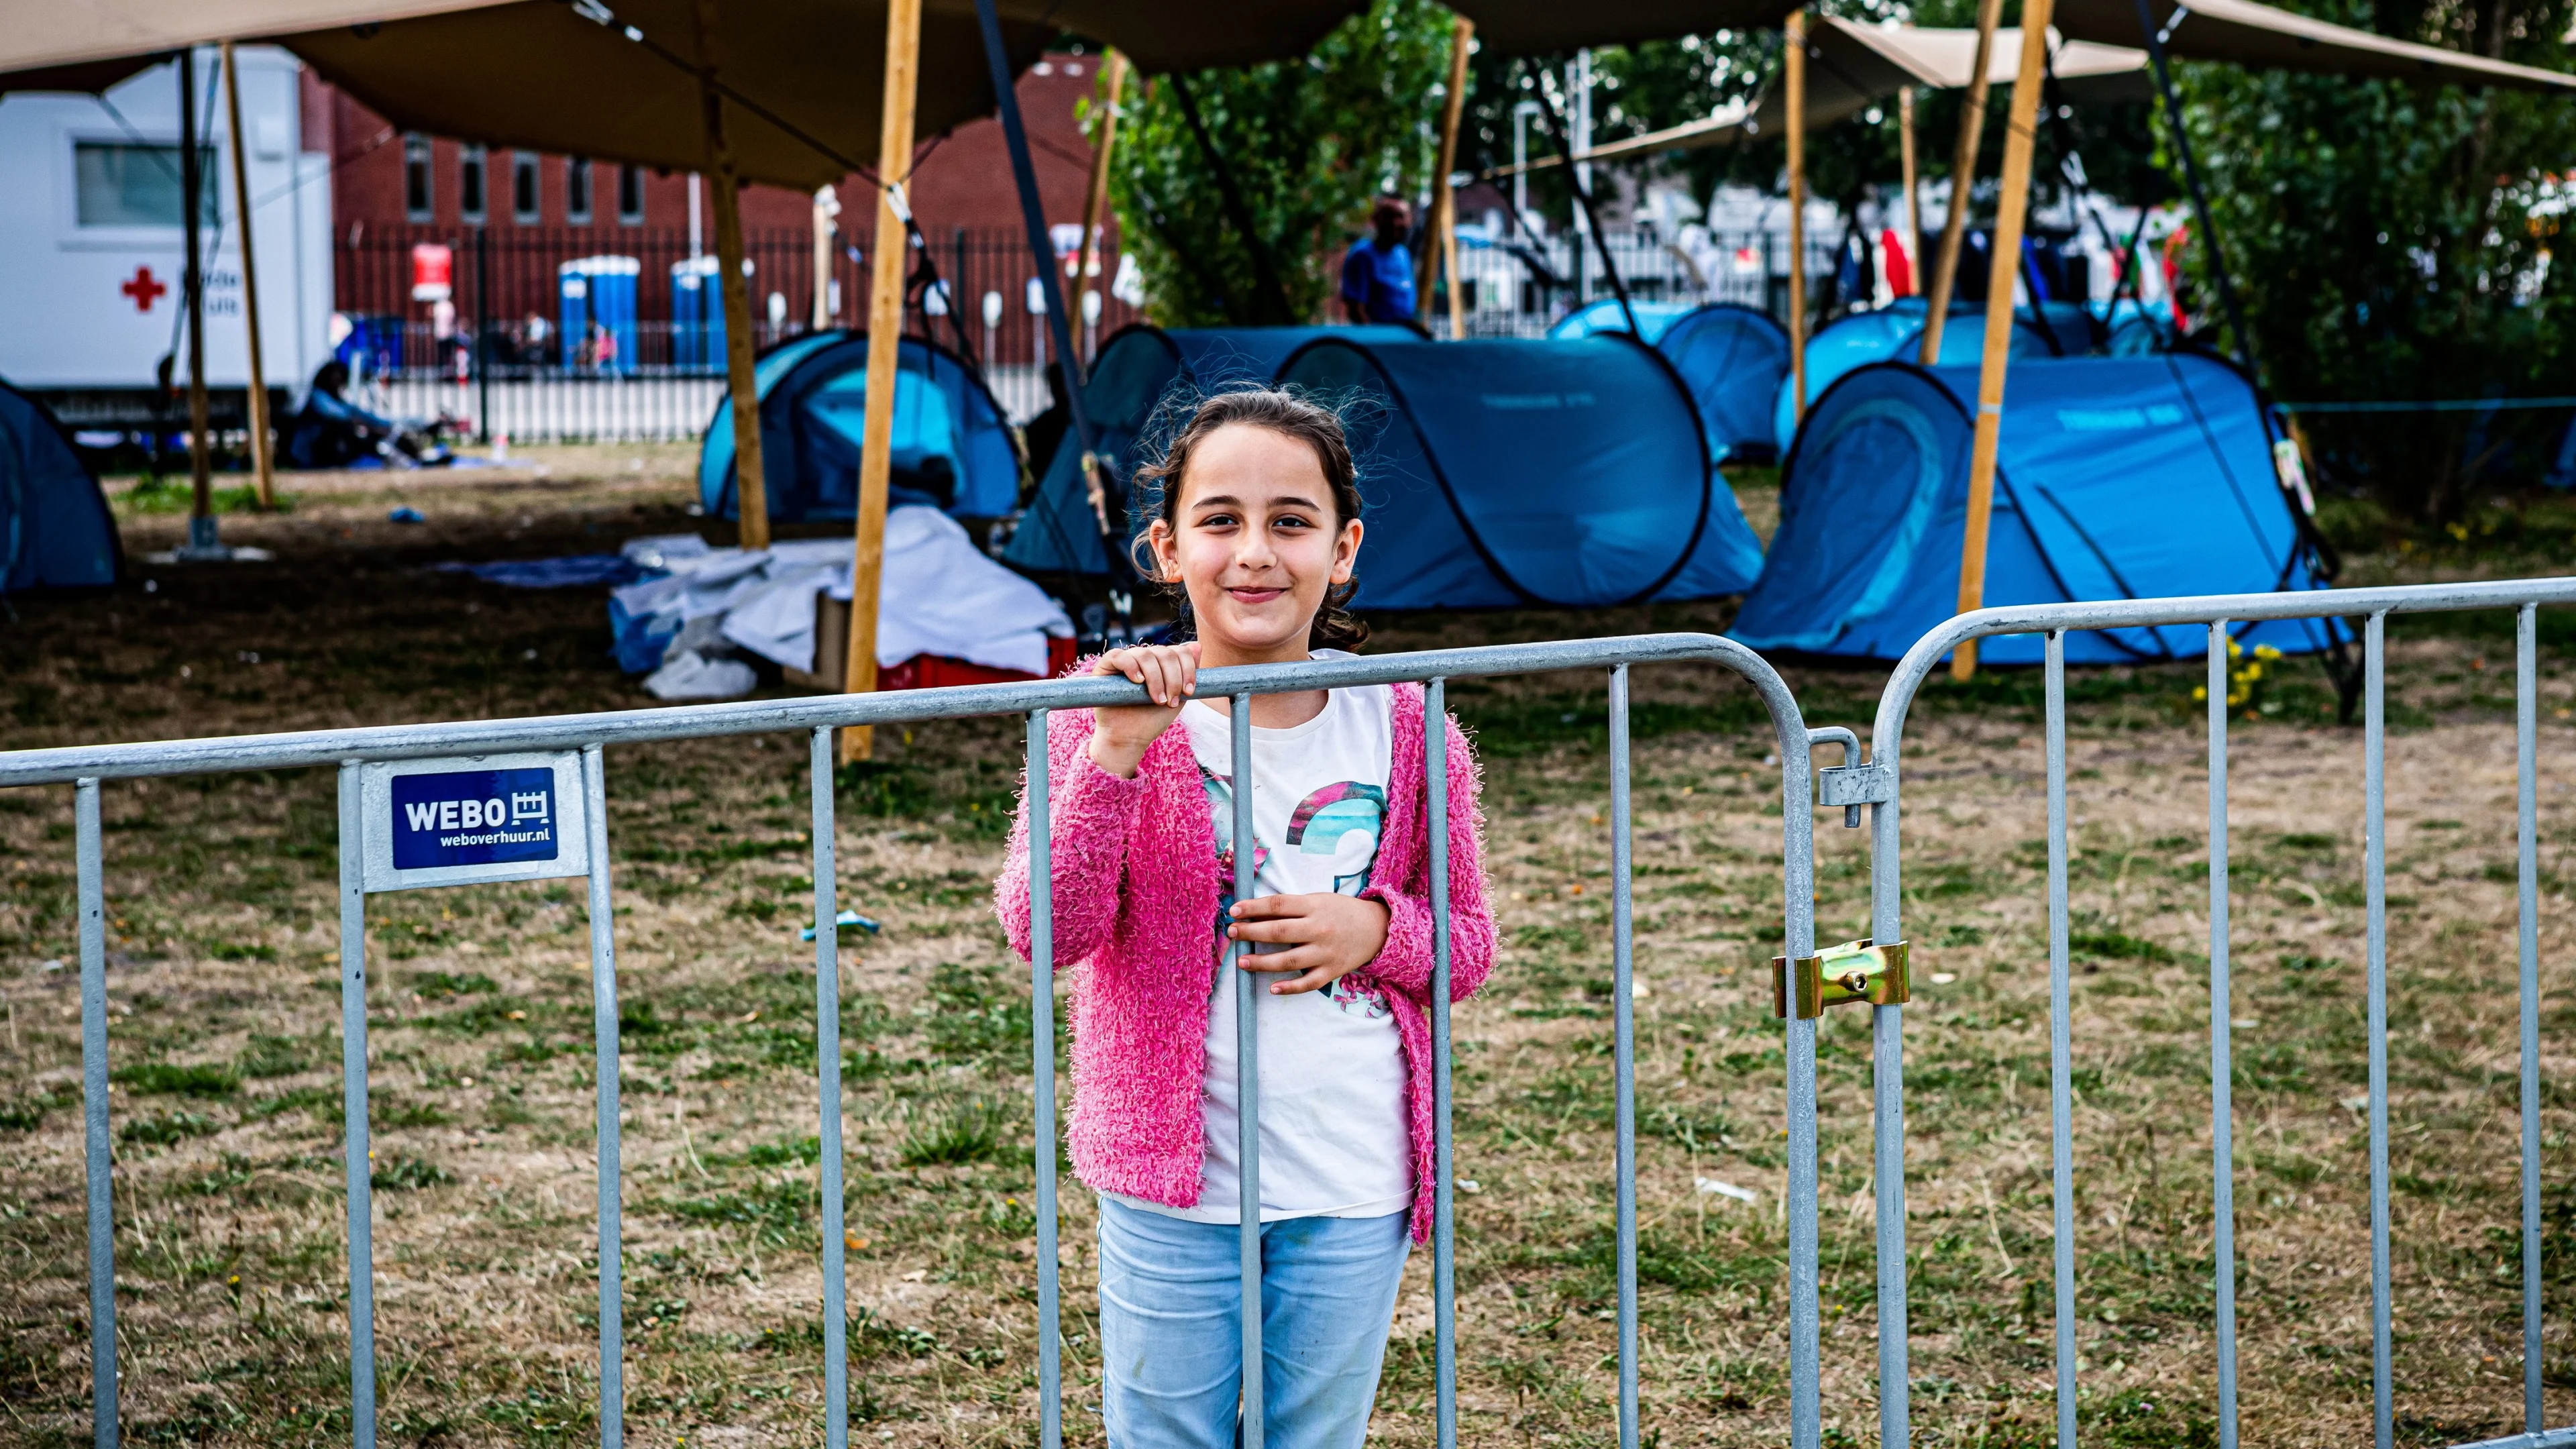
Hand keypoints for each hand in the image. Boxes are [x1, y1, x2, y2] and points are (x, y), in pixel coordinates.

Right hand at [1087, 643, 1200, 778]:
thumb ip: (1187, 673)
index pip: (1179, 651)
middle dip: (1173, 678)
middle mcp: (1144, 658)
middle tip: (1170, 701)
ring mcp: (1125, 661)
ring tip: (1157, 699)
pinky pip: (1118, 656)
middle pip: (1165, 653)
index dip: (1188, 669)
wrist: (1128, 738)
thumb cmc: (1151, 719)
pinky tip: (1138, 682)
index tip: (1188, 692)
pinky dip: (1131, 667)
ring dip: (1156, 679)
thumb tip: (1197, 645)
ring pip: (1145, 655)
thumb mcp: (1177, 697)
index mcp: (1161, 663)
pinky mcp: (1105, 667)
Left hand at [1226, 892, 1390, 995]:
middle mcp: (1319, 929)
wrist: (1376, 928)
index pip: (1278, 904)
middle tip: (1232, 933)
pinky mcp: (1332, 971)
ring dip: (1262, 962)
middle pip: (1278, 931)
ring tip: (1242, 961)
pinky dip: (1290, 987)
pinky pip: (1308, 983)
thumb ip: (1291, 907)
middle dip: (1251, 932)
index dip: (1253, 907)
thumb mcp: (1318, 900)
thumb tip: (1256, 913)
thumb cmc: (1340, 911)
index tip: (1234, 911)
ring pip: (1288, 960)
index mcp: (1314, 906)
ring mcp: (1325, 952)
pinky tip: (1273, 988)